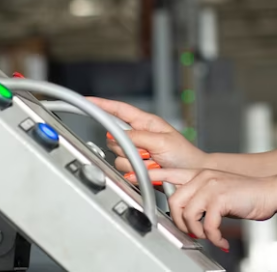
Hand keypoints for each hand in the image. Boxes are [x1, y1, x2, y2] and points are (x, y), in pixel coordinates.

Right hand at [88, 97, 209, 173]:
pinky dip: (136, 172)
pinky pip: (124, 170)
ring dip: (135, 162)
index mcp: (146, 123)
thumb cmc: (184, 155)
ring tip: (153, 162)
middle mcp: (138, 136)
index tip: (87, 100)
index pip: (119, 110)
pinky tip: (150, 171)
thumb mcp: (162, 141)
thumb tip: (117, 135)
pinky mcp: (136, 167)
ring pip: (118, 156)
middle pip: (114, 137)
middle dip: (127, 146)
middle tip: (147, 152)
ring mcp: (136, 152)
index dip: (102, 105)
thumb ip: (138, 136)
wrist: (190, 175)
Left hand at [146, 168, 276, 250]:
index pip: (167, 171)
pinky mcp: (221, 198)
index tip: (129, 175)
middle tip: (193, 232)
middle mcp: (203, 176)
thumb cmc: (244, 195)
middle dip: (181, 223)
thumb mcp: (217, 190)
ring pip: (188, 214)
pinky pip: (207, 224)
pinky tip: (220, 240)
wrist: (268, 192)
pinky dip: (213, 237)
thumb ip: (200, 195)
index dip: (147, 174)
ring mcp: (211, 185)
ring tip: (209, 235)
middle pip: (174, 201)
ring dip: (197, 232)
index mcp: (199, 173)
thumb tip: (185, 212)